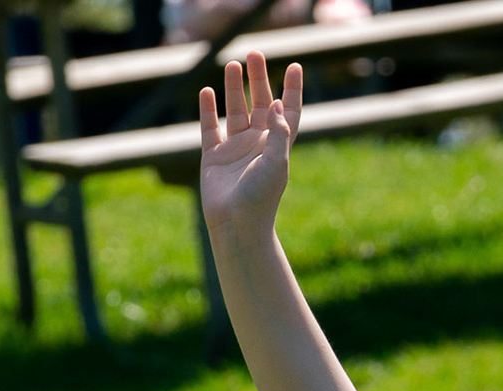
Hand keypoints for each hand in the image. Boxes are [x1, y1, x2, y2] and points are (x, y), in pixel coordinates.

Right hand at [199, 51, 303, 238]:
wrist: (237, 225)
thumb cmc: (261, 197)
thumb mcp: (276, 163)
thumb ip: (278, 133)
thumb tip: (278, 103)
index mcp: (277, 145)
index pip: (288, 112)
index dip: (292, 90)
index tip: (295, 66)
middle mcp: (258, 144)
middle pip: (260, 103)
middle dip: (258, 79)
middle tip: (254, 53)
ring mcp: (235, 149)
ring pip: (235, 110)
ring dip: (234, 88)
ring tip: (232, 64)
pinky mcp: (214, 156)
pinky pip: (210, 126)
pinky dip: (208, 109)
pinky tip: (207, 91)